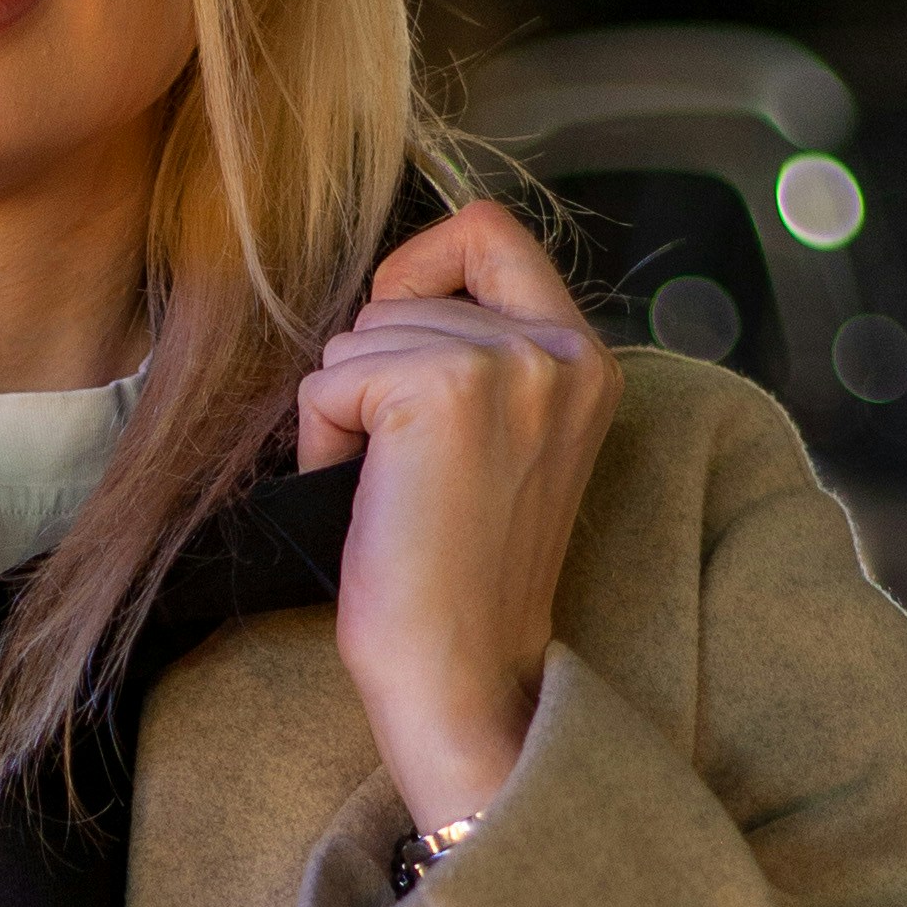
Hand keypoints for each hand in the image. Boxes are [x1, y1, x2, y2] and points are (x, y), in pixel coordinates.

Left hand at [296, 201, 617, 835]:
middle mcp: (558, 349)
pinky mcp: (440, 391)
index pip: (489, 231)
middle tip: (409, 476)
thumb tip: (385, 295)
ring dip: (346, 416)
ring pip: (356, 338)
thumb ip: (479, 359)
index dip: (420, 264)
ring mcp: (504, 364)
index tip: (394, 339)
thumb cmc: (461, 577)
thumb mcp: (503, 440)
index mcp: (584, 357)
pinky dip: (321, 445)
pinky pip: (326, 383)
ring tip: (394, 495)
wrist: (464, 675)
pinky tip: (367, 504)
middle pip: (400, 294)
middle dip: (372, 377)